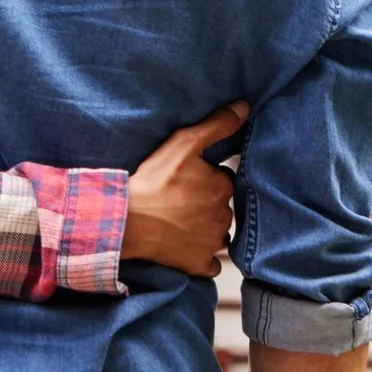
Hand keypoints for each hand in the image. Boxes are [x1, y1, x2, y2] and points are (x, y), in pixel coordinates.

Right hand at [123, 101, 247, 276]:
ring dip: (207, 229)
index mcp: (222, 188)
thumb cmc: (153, 182)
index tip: (189, 179)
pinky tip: (186, 246)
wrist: (127, 222)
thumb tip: (244, 107)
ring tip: (181, 222)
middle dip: (208, 203)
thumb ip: (216, 126)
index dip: (208, 179)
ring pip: (218, 233)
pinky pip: (210, 263)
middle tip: (182, 200)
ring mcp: (212, 243)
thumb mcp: (184, 143)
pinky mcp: (199, 264)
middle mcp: (224, 217)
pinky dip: (202, 256)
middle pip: (221, 207)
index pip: (224, 180)